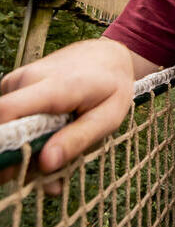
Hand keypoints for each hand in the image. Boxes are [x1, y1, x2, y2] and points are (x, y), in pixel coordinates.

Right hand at [0, 38, 133, 188]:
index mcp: (56, 86)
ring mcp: (19, 79)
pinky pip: (9, 117)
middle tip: (46, 170)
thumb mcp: (108, 118)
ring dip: (24, 146)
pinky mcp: (13, 84)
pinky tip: (47, 135)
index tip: (15, 170)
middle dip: (17, 156)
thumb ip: (77, 140)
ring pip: (5, 125)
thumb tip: (46, 164)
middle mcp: (29, 78)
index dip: (3, 144)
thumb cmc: (111, 87)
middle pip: (2, 125)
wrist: (107, 55)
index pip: (7, 111)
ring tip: (54, 149)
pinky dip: (23, 133)